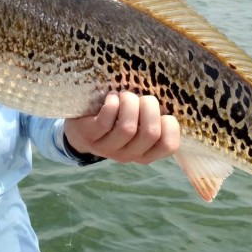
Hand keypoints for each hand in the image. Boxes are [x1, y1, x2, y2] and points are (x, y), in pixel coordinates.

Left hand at [64, 91, 179, 164]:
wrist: (80, 129)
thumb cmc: (116, 120)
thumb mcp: (138, 123)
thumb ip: (153, 118)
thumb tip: (170, 99)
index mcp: (145, 152)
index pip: (169, 145)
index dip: (170, 124)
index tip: (161, 113)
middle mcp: (128, 154)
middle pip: (150, 133)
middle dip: (149, 107)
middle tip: (141, 98)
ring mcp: (107, 148)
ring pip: (128, 128)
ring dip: (129, 103)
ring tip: (124, 96)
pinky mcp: (89, 136)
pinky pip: (106, 121)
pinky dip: (112, 104)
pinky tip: (111, 98)